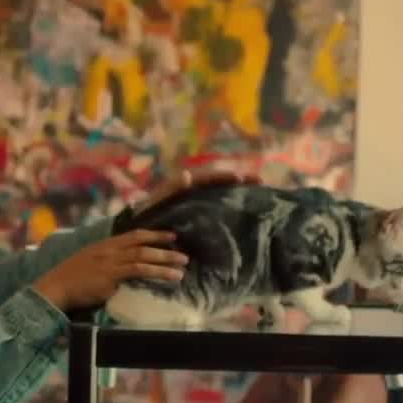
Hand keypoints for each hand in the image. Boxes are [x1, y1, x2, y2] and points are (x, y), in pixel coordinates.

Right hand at [32, 229, 187, 310]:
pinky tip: (168, 278)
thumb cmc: (72, 279)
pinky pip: (137, 272)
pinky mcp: (110, 277)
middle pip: (142, 244)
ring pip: (143, 257)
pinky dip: (154, 273)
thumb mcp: (90, 262)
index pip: (134, 235)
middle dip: (165, 248)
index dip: (154, 234)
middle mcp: (109, 250)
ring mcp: (110, 262)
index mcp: (105, 245)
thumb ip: (108, 261)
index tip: (171, 236)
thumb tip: (124, 268)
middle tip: (183, 254)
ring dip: (165, 262)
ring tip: (182, 268)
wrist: (55, 287)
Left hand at [134, 168, 260, 214]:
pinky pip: (219, 209)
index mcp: (188, 185)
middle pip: (222, 182)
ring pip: (223, 195)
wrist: (142, 227)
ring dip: (240, 193)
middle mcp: (196, 191)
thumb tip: (186, 175)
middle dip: (241, 180)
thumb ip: (171, 188)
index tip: (242, 177)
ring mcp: (199, 203)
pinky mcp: (201, 216)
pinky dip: (233, 209)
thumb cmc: (147, 212)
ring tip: (260, 194)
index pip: (211, 176)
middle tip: (260, 181)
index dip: (226, 175)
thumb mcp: (157, 199)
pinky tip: (247, 215)